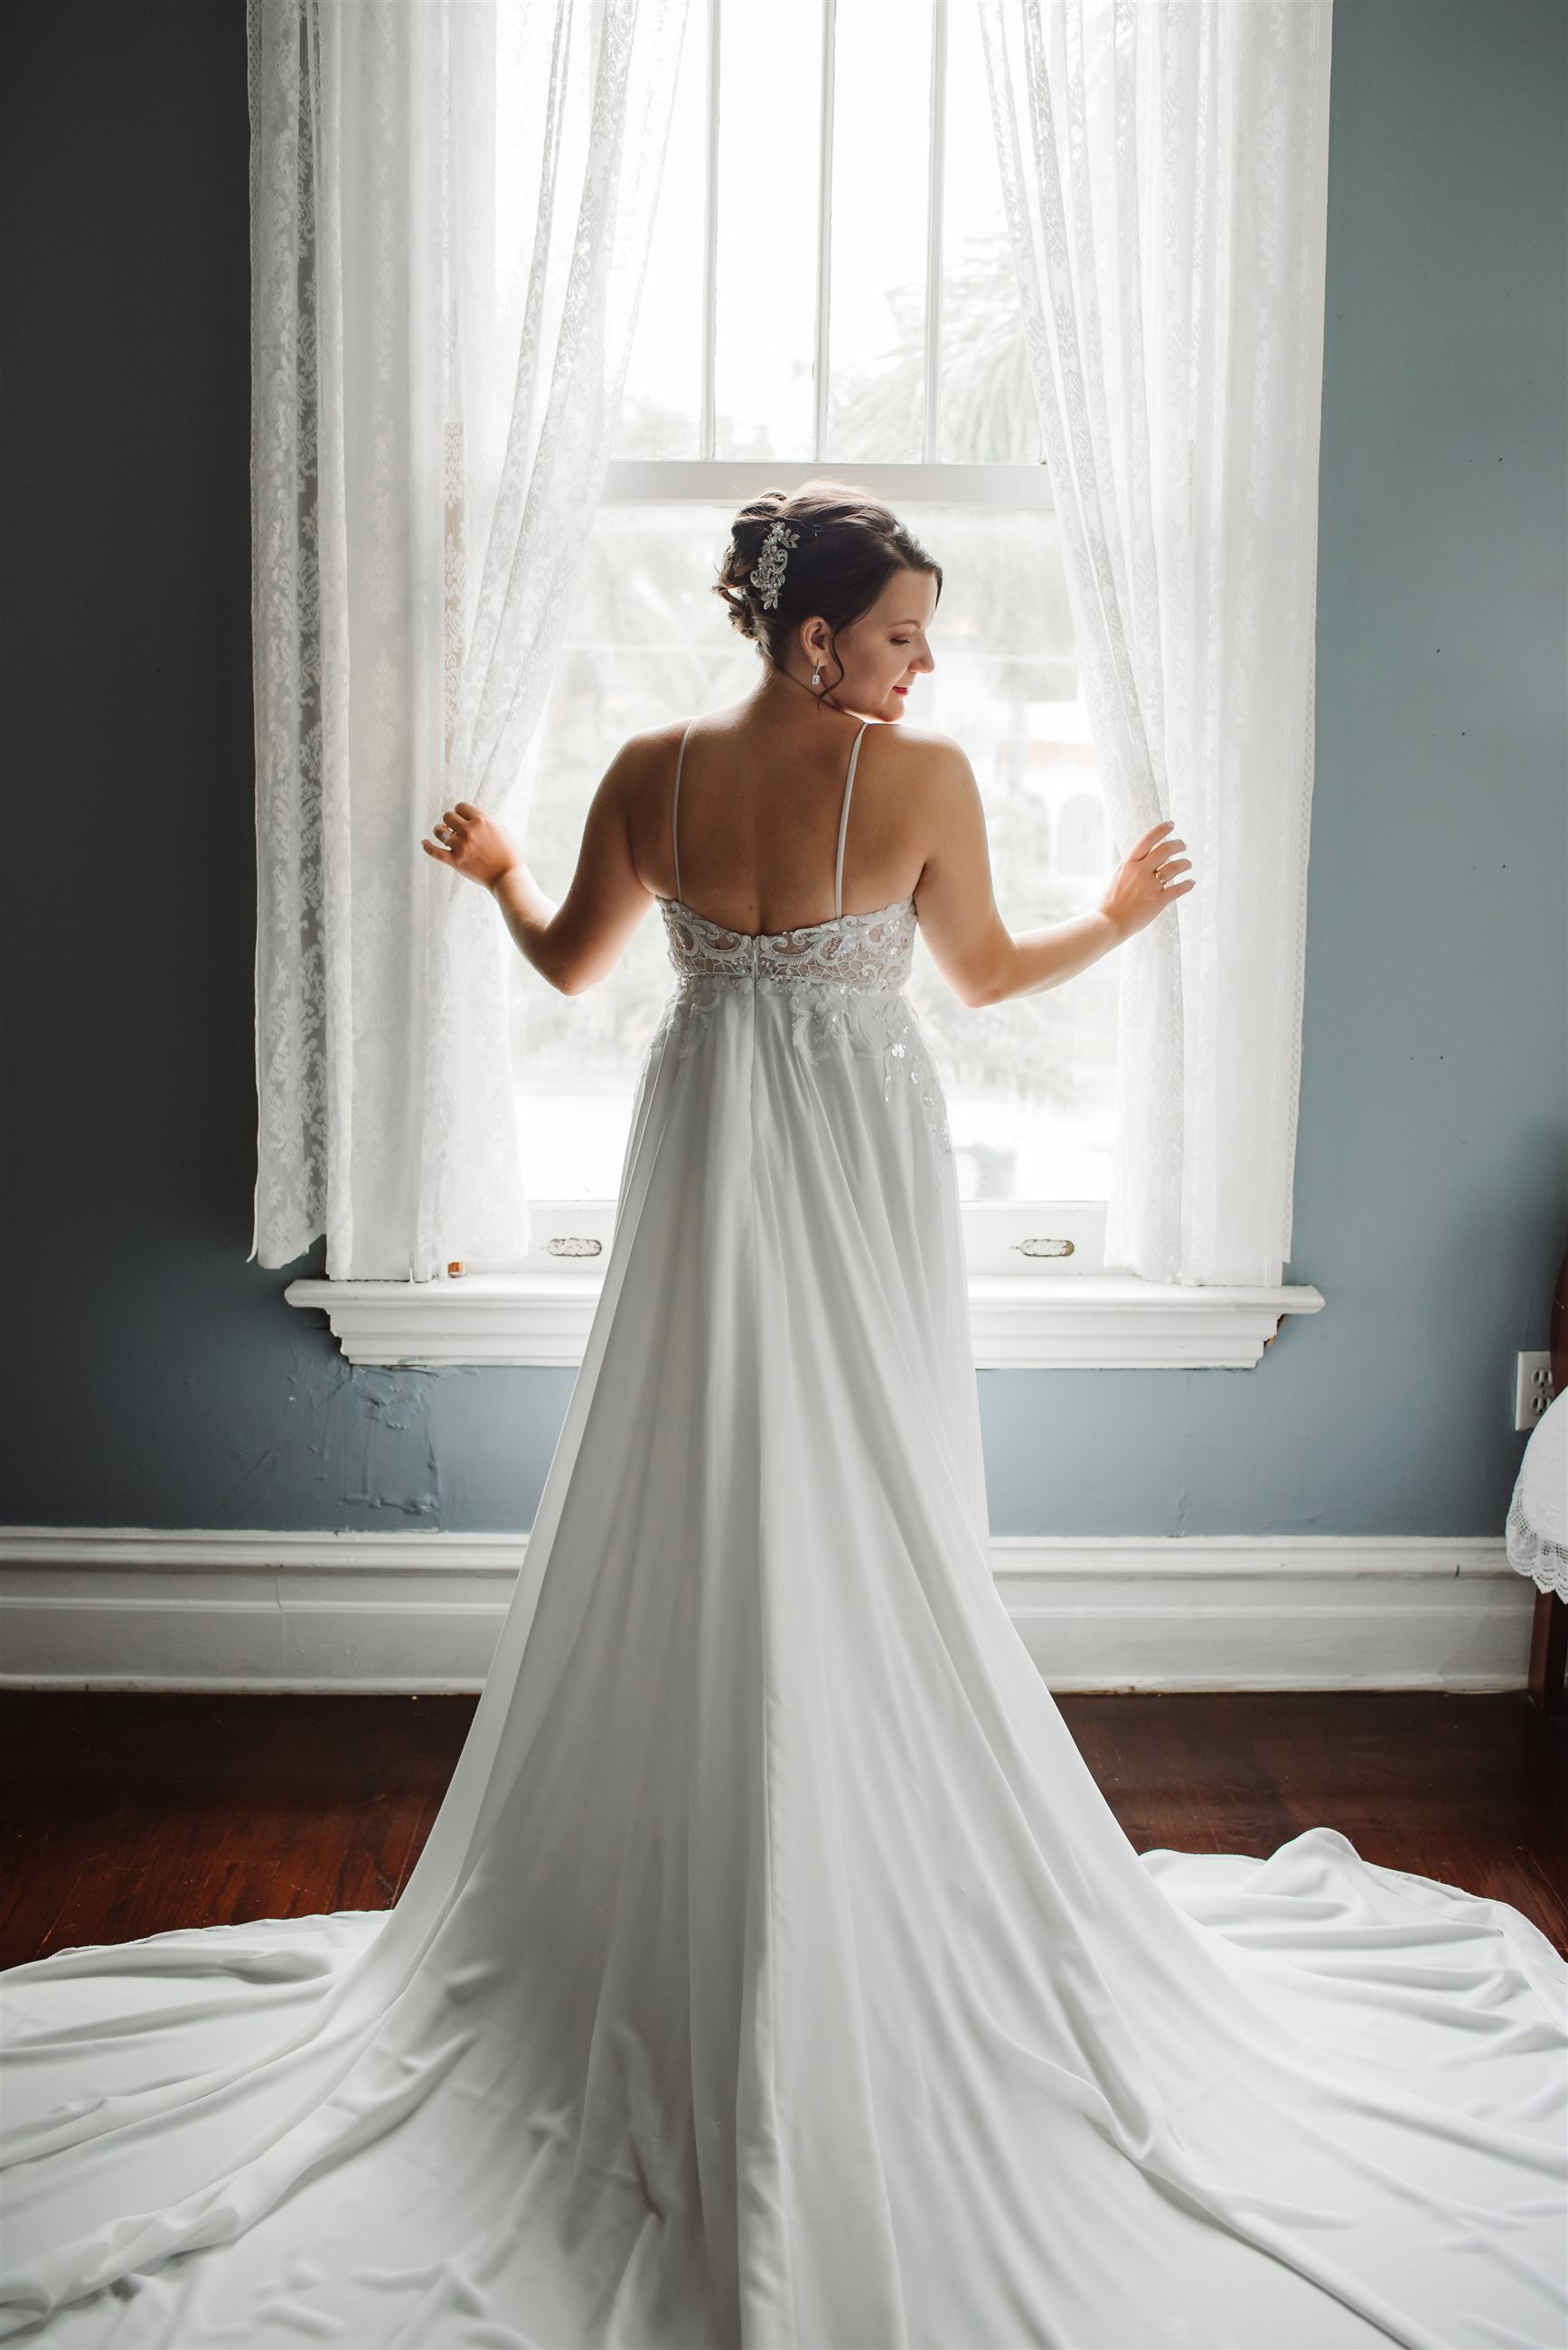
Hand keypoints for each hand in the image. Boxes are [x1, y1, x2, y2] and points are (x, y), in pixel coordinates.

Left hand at [421, 800, 518, 890]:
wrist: (507, 876)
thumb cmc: (509, 854)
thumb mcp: (501, 830)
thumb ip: (486, 822)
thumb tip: (474, 819)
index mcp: (481, 820)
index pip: (460, 806)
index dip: (461, 812)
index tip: (463, 818)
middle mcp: (469, 831)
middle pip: (448, 816)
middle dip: (451, 821)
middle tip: (455, 828)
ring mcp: (460, 846)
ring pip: (439, 831)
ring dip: (441, 832)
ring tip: (445, 835)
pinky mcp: (455, 861)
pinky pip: (434, 852)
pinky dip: (427, 847)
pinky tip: (424, 843)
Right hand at [1099, 819, 1194, 940]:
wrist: (1109, 922)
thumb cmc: (1110, 901)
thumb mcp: (1117, 876)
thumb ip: (1131, 866)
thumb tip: (1144, 857)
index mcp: (1129, 863)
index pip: (1148, 839)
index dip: (1162, 829)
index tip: (1171, 824)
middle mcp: (1140, 871)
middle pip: (1166, 849)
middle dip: (1178, 845)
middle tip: (1183, 846)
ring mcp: (1150, 886)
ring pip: (1175, 867)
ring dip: (1185, 863)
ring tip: (1188, 863)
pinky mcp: (1158, 901)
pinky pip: (1179, 888)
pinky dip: (1187, 884)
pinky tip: (1191, 883)